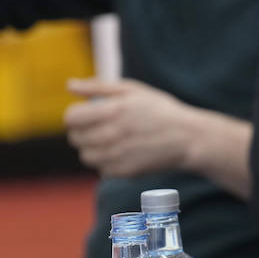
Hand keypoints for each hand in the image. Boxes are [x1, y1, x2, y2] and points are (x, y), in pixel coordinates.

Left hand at [64, 78, 196, 176]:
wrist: (189, 138)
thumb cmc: (161, 111)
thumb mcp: (134, 90)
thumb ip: (99, 87)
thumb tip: (69, 86)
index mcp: (112, 111)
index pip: (71, 118)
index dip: (75, 117)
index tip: (85, 116)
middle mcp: (111, 134)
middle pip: (75, 138)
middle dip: (82, 132)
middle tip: (99, 129)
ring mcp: (116, 156)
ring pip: (86, 156)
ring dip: (93, 149)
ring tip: (110, 142)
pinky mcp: (124, 172)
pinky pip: (101, 170)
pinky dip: (107, 163)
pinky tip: (122, 154)